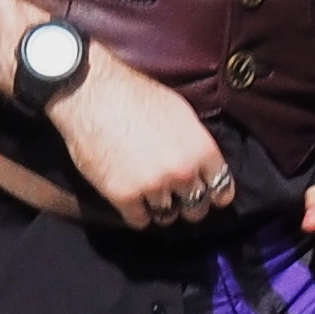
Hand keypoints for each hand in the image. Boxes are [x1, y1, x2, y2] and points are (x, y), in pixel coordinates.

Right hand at [54, 51, 244, 233]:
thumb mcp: (179, 112)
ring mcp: (153, 186)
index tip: (210, 196)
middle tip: (177, 198)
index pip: (222, 187)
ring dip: (161, 209)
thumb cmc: (135, 94)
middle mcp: (182, 172)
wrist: (92, 94)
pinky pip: (139, 220)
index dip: (216, 194)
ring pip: (167, 215)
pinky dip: (136, 214)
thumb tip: (201, 161)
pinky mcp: (124, 196)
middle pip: (197, 207)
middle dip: (189, 204)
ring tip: (151, 198)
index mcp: (201, 149)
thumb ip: (194, 142)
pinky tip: (132, 202)